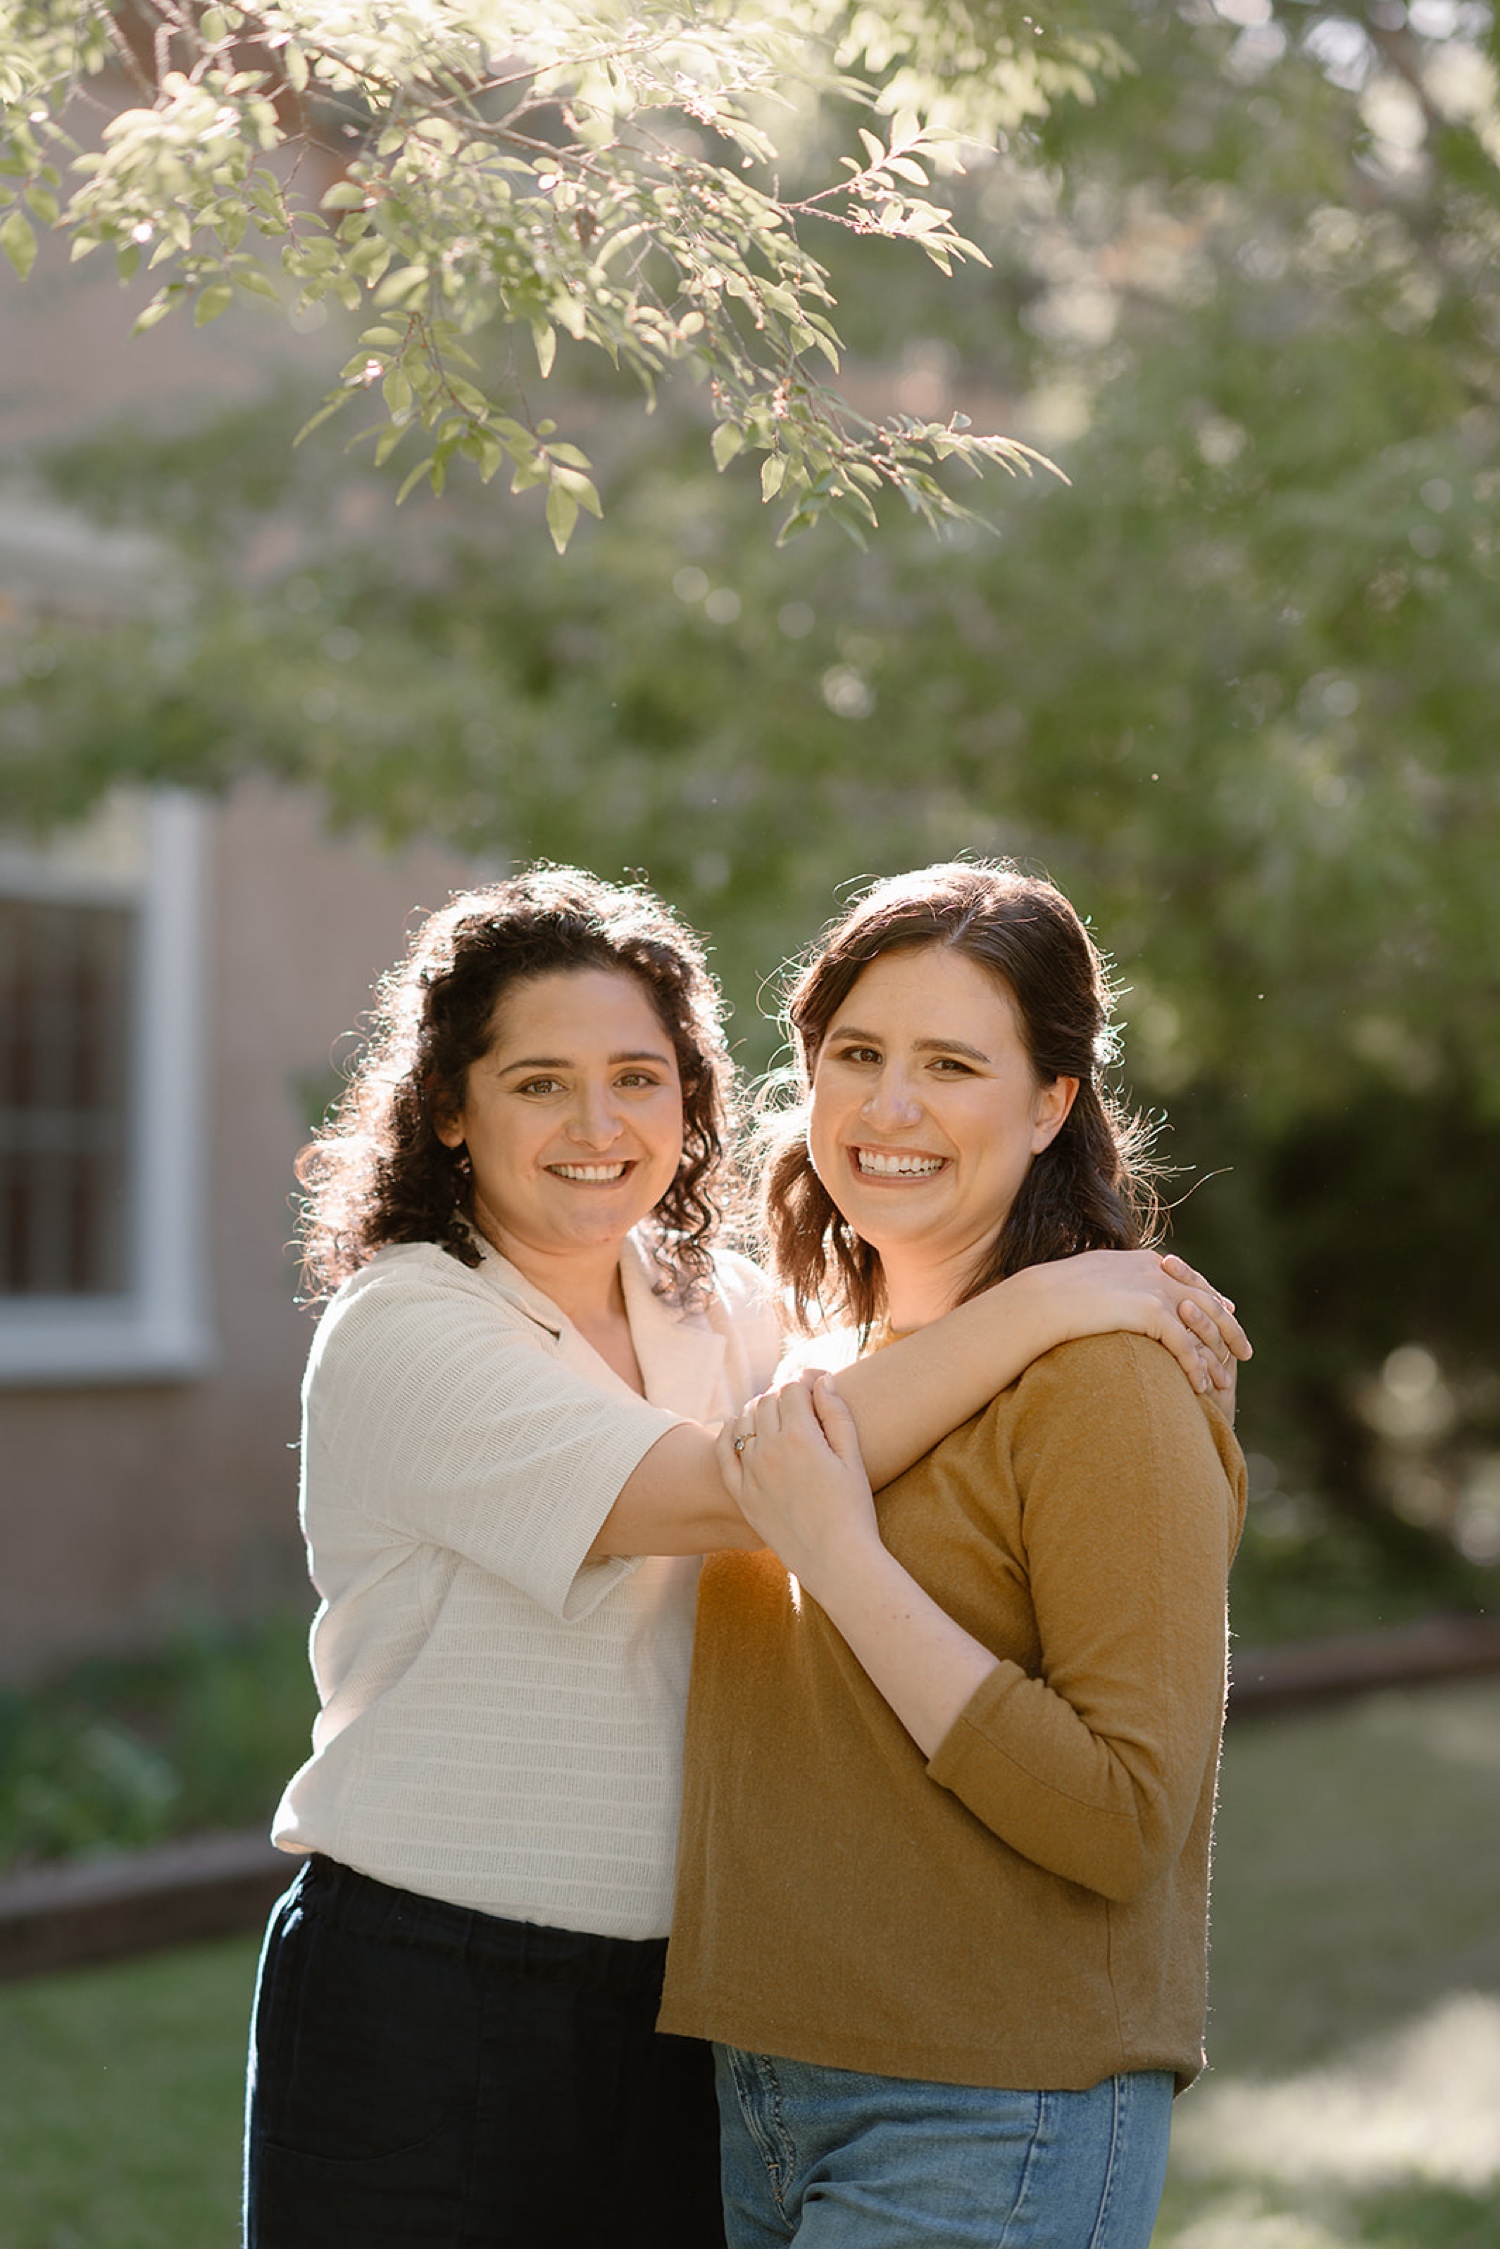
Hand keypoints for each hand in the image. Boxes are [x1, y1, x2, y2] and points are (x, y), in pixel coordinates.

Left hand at [720, 1377, 879, 1593]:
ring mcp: (751, 1472)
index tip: (817, 1386)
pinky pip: (723, 1453)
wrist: (836, 1560)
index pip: (792, 1389)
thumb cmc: (853, 1509)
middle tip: (800, 1403)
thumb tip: (822, 1379)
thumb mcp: (852, 1457)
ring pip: (744, 1421)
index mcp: (801, 1435)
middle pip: (767, 1401)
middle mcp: (769, 1449)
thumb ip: (836, 1413)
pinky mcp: (742, 1494)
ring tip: (775, 1414)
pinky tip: (733, 1425)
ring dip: (758, 1410)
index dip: (806, 1382)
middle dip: (784, 1396)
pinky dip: (726, 1433)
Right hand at [1027, 1248, 1250, 1395]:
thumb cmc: (1053, 1297)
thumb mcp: (1091, 1282)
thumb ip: (1114, 1286)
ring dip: (1216, 1355)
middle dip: (1228, 1328)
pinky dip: (1195, 1367)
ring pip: (1202, 1325)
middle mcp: (1156, 1271)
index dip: (1212, 1299)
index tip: (1227, 1313)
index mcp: (1144, 1261)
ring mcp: (1155, 1289)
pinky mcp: (1151, 1311)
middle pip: (1207, 1301)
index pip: (1190, 1280)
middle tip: (1244, 1352)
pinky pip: (1184, 1345)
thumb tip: (1112, 1298)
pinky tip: (1201, 1386)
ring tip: (1225, 1380)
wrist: (1038, 1301)